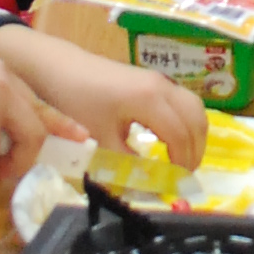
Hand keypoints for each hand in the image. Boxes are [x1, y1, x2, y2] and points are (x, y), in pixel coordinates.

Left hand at [0, 24, 208, 168]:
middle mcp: (162, 86)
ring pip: (193, 107)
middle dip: (195, 149)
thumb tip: (151, 186)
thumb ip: (128, 165)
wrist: (58, 67)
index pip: (180, 136)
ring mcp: (159, 80)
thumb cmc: (76, 102)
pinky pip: (182, 101)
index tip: (177, 185)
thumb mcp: (100, 140)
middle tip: (184, 175)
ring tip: (182, 159)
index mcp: (150, 100)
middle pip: (196, 119)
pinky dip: (185, 122)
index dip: (183, 163)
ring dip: (193, 134)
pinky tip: (169, 139)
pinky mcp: (152, 79)